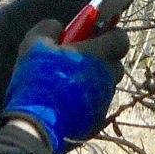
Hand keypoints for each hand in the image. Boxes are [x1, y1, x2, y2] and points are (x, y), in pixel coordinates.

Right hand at [0, 19, 128, 153]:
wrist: (35, 127)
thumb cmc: (36, 82)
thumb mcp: (33, 45)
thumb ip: (48, 28)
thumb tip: (58, 26)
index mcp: (96, 55)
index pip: (120, 38)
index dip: (110, 34)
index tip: (94, 34)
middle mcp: (106, 78)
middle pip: (115, 63)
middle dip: (101, 58)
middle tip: (78, 59)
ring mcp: (104, 101)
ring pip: (106, 85)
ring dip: (93, 81)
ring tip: (68, 82)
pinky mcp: (97, 121)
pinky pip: (98, 104)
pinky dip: (87, 100)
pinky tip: (66, 102)